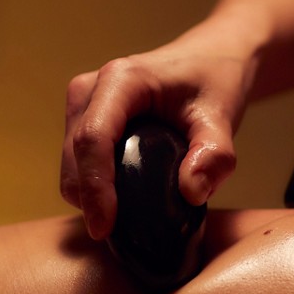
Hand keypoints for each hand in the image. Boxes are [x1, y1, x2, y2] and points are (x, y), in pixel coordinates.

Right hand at [62, 35, 253, 239]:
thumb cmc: (215, 80)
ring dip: (92, 195)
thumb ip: (215, 154)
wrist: (208, 59)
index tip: (105, 227)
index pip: (93, 139)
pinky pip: (77, 163)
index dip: (94, 187)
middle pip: (74, 157)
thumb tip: (191, 193)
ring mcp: (82, 103)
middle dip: (91, 200)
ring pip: (71, 164)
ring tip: (132, 214)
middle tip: (126, 234)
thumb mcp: (223, 115)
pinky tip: (127, 197)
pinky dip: (95, 187)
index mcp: (121, 80)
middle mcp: (91, 89)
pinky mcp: (83, 118)